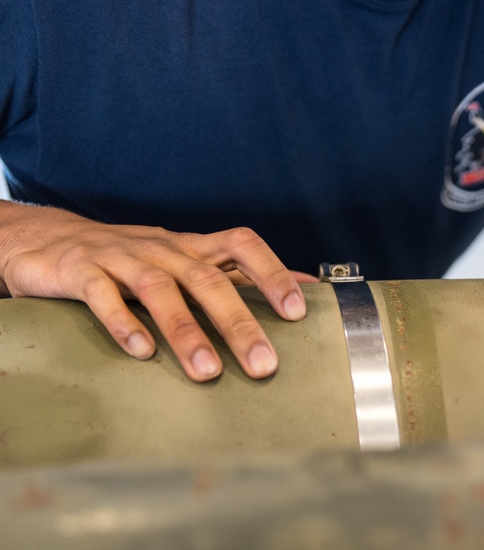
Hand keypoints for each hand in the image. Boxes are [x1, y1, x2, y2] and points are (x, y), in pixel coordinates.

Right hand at [0, 202, 312, 381]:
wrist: (47, 239)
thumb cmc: (132, 259)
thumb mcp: (187, 260)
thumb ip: (241, 274)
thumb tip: (308, 285)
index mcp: (191, 247)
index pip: (241, 245)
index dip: (271, 273)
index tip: (297, 312)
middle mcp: (161, 248)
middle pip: (206, 280)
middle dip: (238, 323)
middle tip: (263, 364)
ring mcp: (119, 257)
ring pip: (159, 289)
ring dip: (186, 331)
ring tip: (208, 371)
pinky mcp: (79, 271)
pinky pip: (102, 295)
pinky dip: (123, 322)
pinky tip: (142, 352)